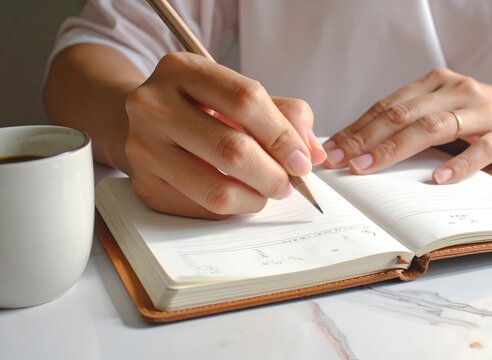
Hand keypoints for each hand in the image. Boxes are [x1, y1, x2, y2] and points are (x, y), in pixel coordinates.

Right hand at [124, 52, 325, 218]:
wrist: (145, 122)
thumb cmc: (201, 106)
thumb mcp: (237, 93)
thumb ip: (283, 114)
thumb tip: (312, 153)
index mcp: (182, 70)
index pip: (246, 100)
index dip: (283, 135)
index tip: (303, 160)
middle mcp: (153, 106)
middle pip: (232, 150)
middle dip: (274, 174)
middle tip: (289, 183)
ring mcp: (144, 148)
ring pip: (217, 190)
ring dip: (256, 198)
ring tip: (266, 190)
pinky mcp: (145, 185)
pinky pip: (204, 209)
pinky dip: (233, 208)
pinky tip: (239, 194)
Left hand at [322, 68, 491, 182]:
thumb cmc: (483, 117)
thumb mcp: (445, 111)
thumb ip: (412, 123)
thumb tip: (362, 149)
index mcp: (435, 84)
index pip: (387, 106)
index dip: (356, 128)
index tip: (330, 149)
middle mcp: (455, 91)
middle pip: (402, 114)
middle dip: (365, 138)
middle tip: (338, 161)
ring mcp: (482, 112)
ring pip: (432, 127)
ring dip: (395, 149)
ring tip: (368, 167)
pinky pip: (479, 151)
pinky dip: (457, 165)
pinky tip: (436, 179)